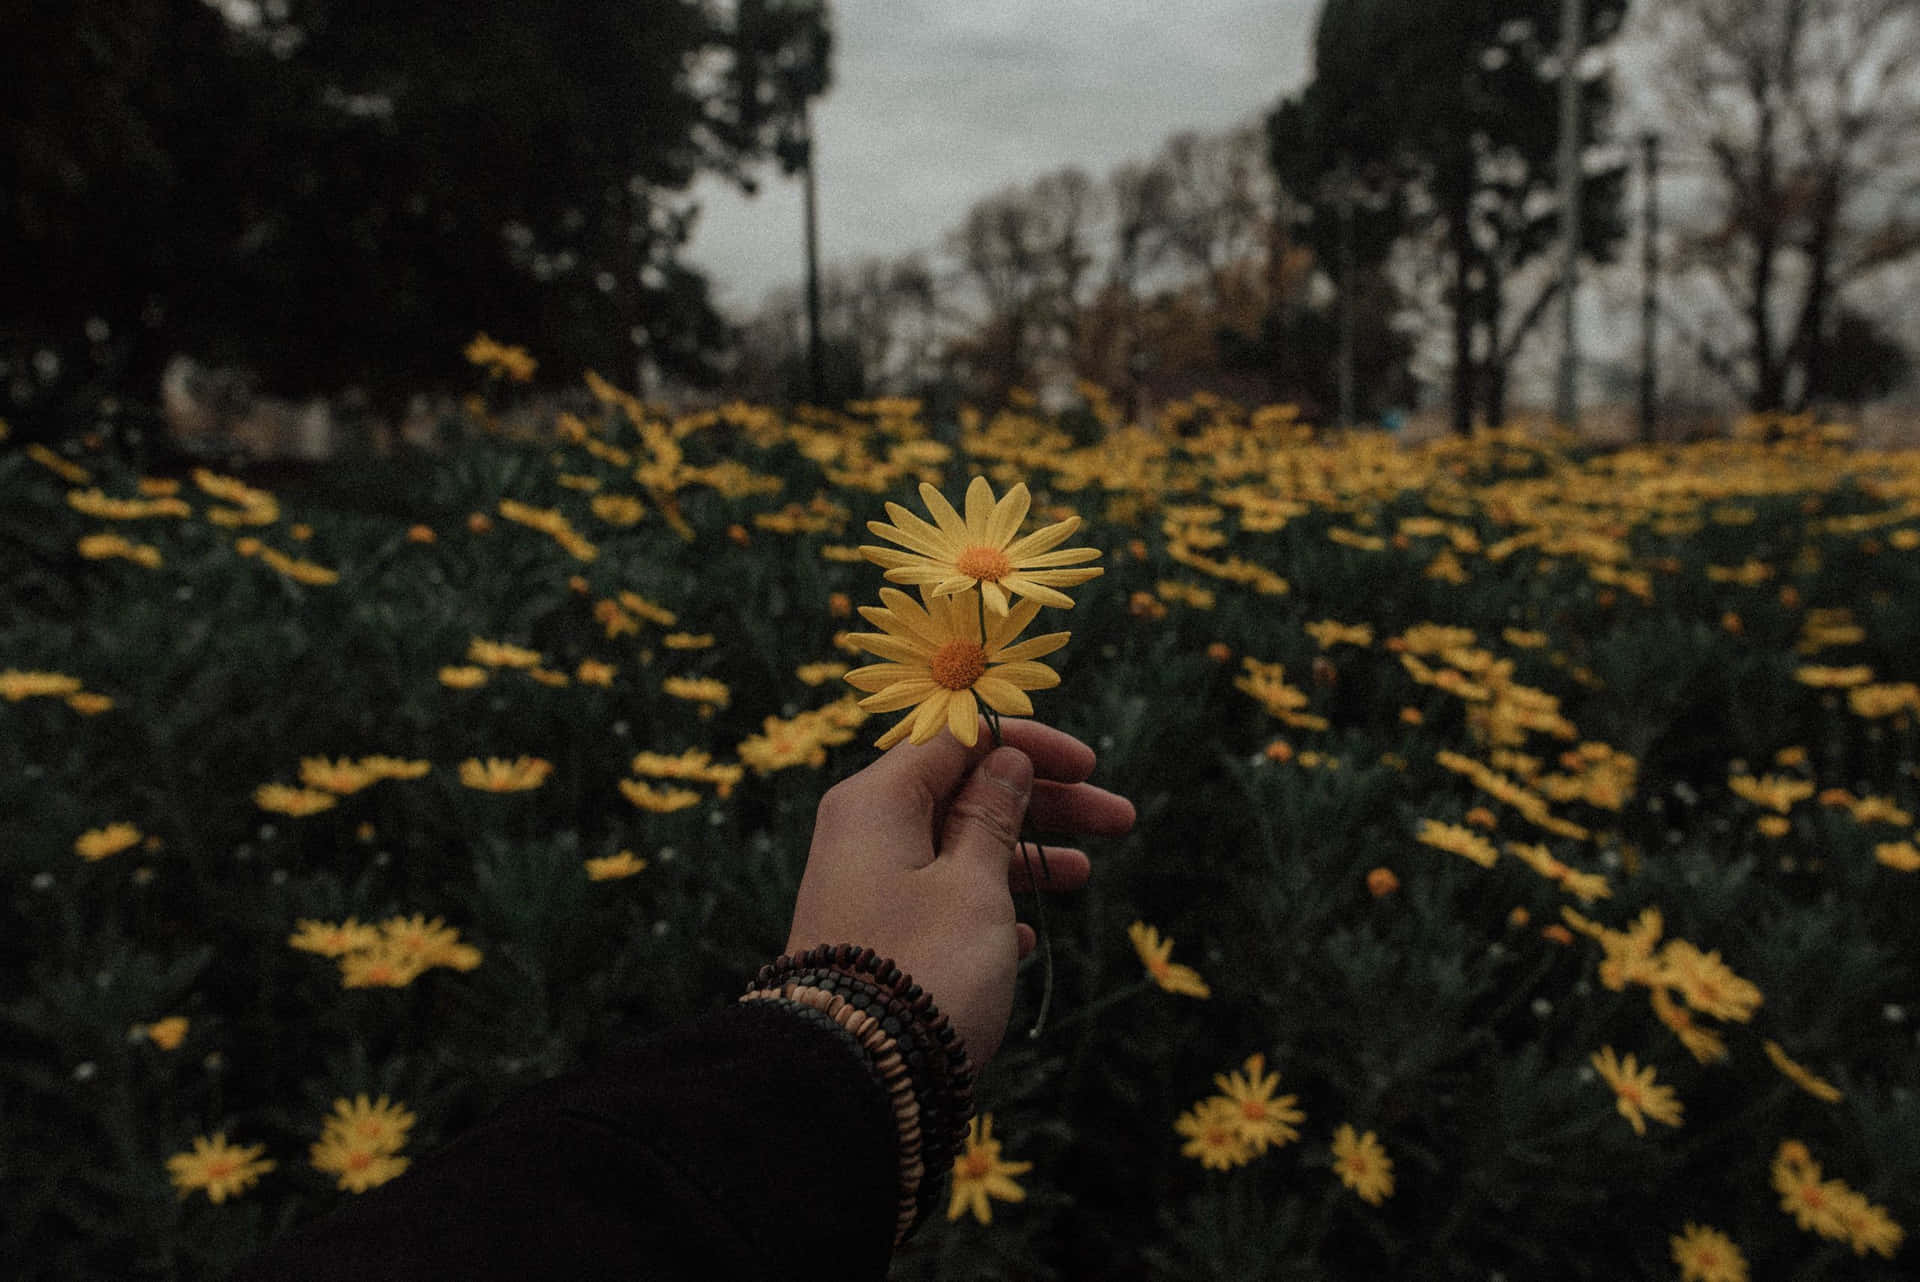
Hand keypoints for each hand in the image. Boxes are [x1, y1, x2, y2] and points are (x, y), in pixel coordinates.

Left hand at [787, 718, 1134, 1067]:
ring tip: (1084, 875)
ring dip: (1024, 856)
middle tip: (1119, 819)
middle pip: (965, 793)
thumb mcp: (973, 884)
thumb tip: (1003, 760)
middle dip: (1043, 803)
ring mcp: (868, 887)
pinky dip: (986, 904)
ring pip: (958, 848)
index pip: (957, 740)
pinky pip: (940, 898)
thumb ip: (991, 816)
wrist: (852, 1079)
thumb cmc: (922, 967)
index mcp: (878, 801)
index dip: (1027, 746)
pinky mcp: (877, 937)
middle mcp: (865, 834)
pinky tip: (1025, 935)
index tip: (1088, 765)